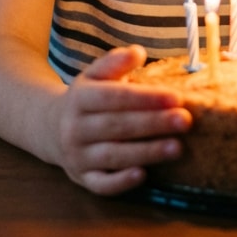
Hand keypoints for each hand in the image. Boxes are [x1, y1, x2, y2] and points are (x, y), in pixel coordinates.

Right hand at [55, 45, 192, 195]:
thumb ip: (116, 62)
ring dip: (146, 152)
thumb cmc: (87, 97)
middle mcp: (75, 128)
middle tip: (185, 121)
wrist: (50, 128)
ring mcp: (77, 155)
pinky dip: (120, 182)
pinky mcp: (82, 178)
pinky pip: (100, 184)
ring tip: (177, 148)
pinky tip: (143, 175)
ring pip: (112, 156)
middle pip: (117, 126)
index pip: (114, 97)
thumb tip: (138, 53)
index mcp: (80, 98)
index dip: (145, 98)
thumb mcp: (95, 74)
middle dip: (153, 123)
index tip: (176, 97)